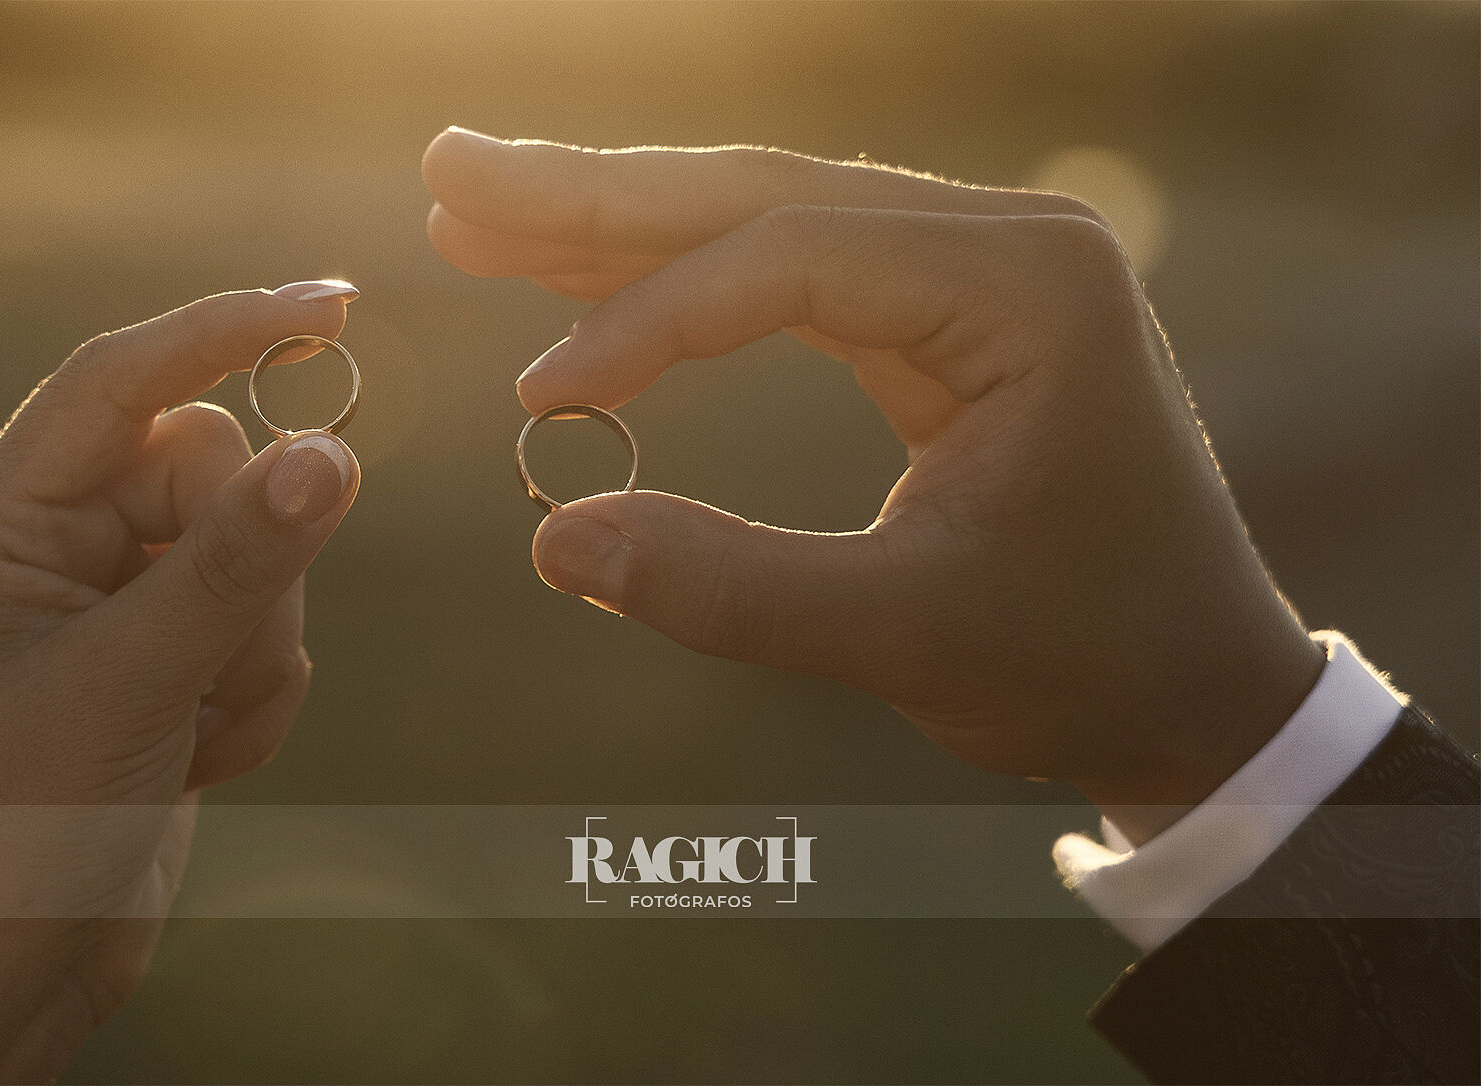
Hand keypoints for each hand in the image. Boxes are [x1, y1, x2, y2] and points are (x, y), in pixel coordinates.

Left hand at [0, 282, 362, 1083]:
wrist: (15, 957)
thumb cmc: (26, 820)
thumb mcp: (134, 680)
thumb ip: (235, 562)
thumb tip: (332, 452)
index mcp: (7, 514)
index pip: (123, 377)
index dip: (226, 328)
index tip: (335, 305)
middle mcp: (63, 535)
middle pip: (220, 470)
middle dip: (245, 577)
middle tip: (200, 670)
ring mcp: (123, 593)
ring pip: (262, 550)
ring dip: (252, 653)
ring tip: (185, 735)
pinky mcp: (172, 648)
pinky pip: (270, 622)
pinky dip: (256, 696)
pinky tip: (194, 759)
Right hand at [424, 129, 1322, 841]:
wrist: (1197, 686)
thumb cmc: (1084, 656)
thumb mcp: (908, 635)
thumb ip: (732, 588)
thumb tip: (557, 540)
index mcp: (1025, 290)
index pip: (790, 260)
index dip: (645, 319)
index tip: (539, 394)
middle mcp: (1006, 245)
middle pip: (761, 195)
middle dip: (597, 193)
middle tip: (452, 172)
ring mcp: (979, 270)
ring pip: (765, 220)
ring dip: (620, 223)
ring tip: (480, 210)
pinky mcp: (948, 313)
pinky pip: (793, 275)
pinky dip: (683, 282)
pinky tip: (582, 274)